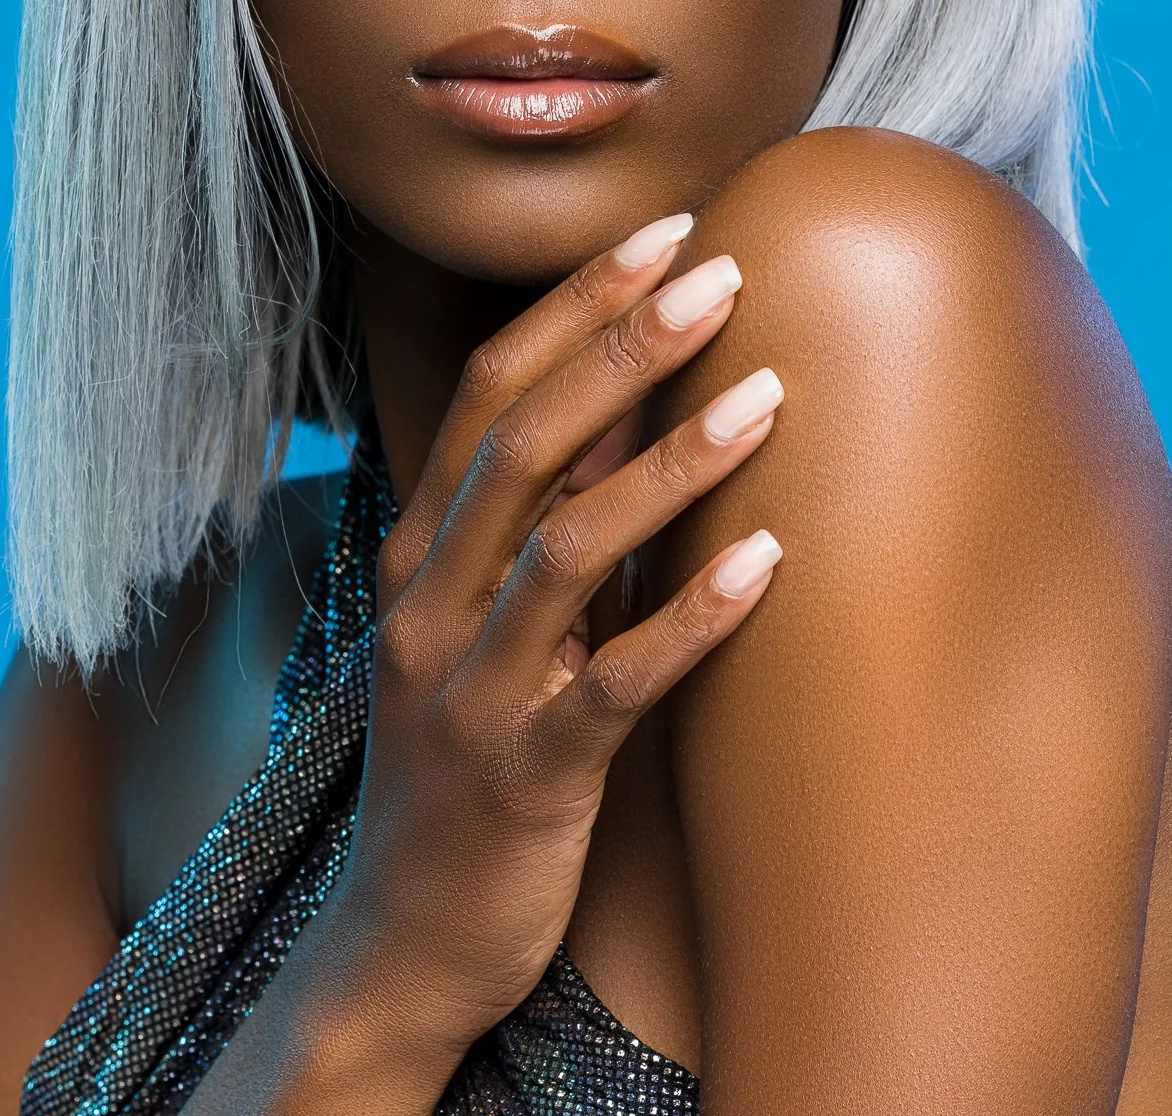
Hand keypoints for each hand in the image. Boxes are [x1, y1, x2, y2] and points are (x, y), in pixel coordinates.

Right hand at [322, 212, 783, 1092]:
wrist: (400, 941)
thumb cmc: (462, 758)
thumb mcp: (481, 623)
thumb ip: (543, 519)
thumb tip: (638, 403)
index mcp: (421, 550)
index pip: (492, 393)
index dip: (576, 306)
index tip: (664, 231)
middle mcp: (433, 604)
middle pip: (526, 442)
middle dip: (623, 347)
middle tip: (721, 272)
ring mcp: (473, 693)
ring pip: (568, 548)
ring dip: (671, 465)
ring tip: (771, 397)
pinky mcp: (527, 778)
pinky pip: (613, 685)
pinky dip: (690, 618)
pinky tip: (767, 562)